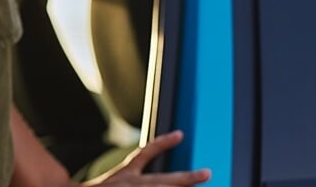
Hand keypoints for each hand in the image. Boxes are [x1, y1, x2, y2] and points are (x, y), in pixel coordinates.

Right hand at [80, 130, 210, 185]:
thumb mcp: (108, 182)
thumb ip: (126, 178)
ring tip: (200, 178)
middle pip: (166, 180)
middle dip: (188, 178)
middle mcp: (131, 183)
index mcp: (125, 175)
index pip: (146, 152)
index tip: (180, 134)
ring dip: (179, 186)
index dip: (164, 142)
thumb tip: (154, 177)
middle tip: (208, 172)